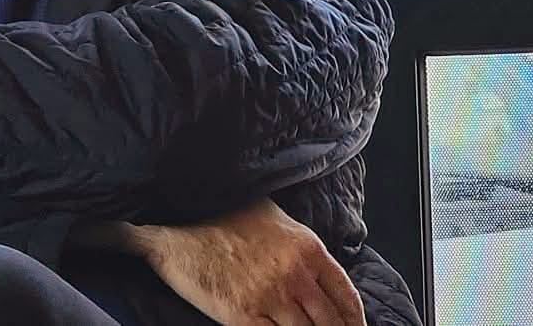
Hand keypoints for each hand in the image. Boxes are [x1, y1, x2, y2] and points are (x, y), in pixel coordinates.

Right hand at [107, 199, 365, 325]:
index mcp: (307, 248)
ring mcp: (270, 299)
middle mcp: (295, 275)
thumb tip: (315, 268)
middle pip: (330, 320)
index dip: (354, 318)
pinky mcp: (244, 317)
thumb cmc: (221, 216)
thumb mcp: (272, 217)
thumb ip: (299, 244)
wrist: (177, 228)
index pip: (345, 294)